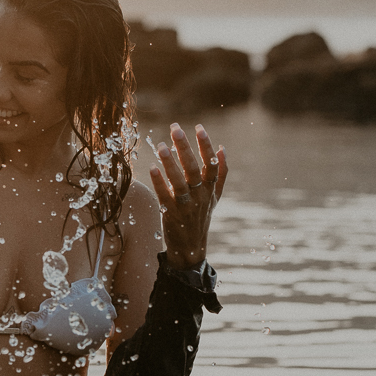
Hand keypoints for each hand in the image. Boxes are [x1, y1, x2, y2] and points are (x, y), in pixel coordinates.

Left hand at [150, 123, 227, 269]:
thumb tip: (222, 148)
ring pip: (180, 182)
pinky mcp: (171, 215)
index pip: (211, 164)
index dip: (206, 146)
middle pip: (194, 169)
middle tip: (175, 129)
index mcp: (210, 189)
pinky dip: (159, 182)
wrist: (190, 248)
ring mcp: (186, 206)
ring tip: (160, 146)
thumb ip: (221, 173)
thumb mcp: (214, 196)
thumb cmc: (201, 216)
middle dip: (185, 148)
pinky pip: (165, 196)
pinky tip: (152, 168)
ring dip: (170, 163)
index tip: (199, 128)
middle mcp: (200, 196)